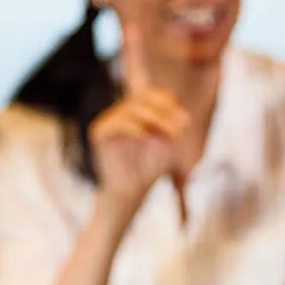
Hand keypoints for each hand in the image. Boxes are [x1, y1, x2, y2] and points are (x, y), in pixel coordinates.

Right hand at [87, 87, 186, 205]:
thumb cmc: (150, 166)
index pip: (153, 95)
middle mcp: (122, 110)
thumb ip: (172, 124)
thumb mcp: (167, 142)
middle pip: (143, 99)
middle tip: (178, 130)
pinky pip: (116, 122)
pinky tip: (144, 135)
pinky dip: (132, 126)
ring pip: (131, 109)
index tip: (186, 122)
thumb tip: (180, 111)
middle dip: (164, 112)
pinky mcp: (99, 130)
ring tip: (168, 134)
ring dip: (154, 119)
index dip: (170, 104)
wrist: (130, 190)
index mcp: (138, 109)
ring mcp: (109, 118)